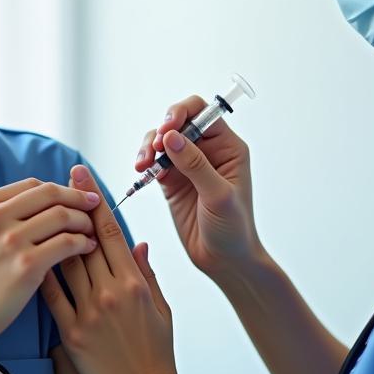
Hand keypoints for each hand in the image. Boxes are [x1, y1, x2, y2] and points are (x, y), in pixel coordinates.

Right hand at [0, 176, 99, 358]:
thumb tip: (34, 204)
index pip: (31, 185)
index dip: (59, 188)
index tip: (74, 196)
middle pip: (50, 194)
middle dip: (78, 198)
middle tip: (94, 206)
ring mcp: (10, 241)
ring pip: (63, 216)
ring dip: (83, 221)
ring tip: (90, 231)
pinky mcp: (26, 265)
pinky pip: (67, 243)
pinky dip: (82, 242)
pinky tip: (86, 248)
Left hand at [41, 166, 179, 373]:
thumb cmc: (156, 354)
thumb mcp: (162, 309)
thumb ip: (148, 274)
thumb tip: (139, 245)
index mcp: (136, 282)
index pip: (111, 233)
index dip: (94, 201)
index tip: (82, 177)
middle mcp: (112, 292)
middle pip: (85, 240)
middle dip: (70, 206)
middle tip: (56, 179)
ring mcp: (91, 312)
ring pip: (66, 263)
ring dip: (51, 235)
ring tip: (36, 211)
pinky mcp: (73, 334)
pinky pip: (52, 298)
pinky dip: (40, 276)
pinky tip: (25, 255)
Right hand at [132, 95, 263, 283]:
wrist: (224, 260)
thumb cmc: (232, 228)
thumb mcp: (218, 195)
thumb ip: (195, 165)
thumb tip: (171, 137)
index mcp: (227, 147)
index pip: (202, 113)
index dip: (182, 114)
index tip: (166, 130)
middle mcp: (208, 151)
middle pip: (178, 123)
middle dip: (160, 131)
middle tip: (151, 152)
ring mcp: (188, 166)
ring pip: (162, 142)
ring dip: (148, 148)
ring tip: (142, 166)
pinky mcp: (172, 182)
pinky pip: (154, 163)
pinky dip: (144, 164)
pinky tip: (141, 175)